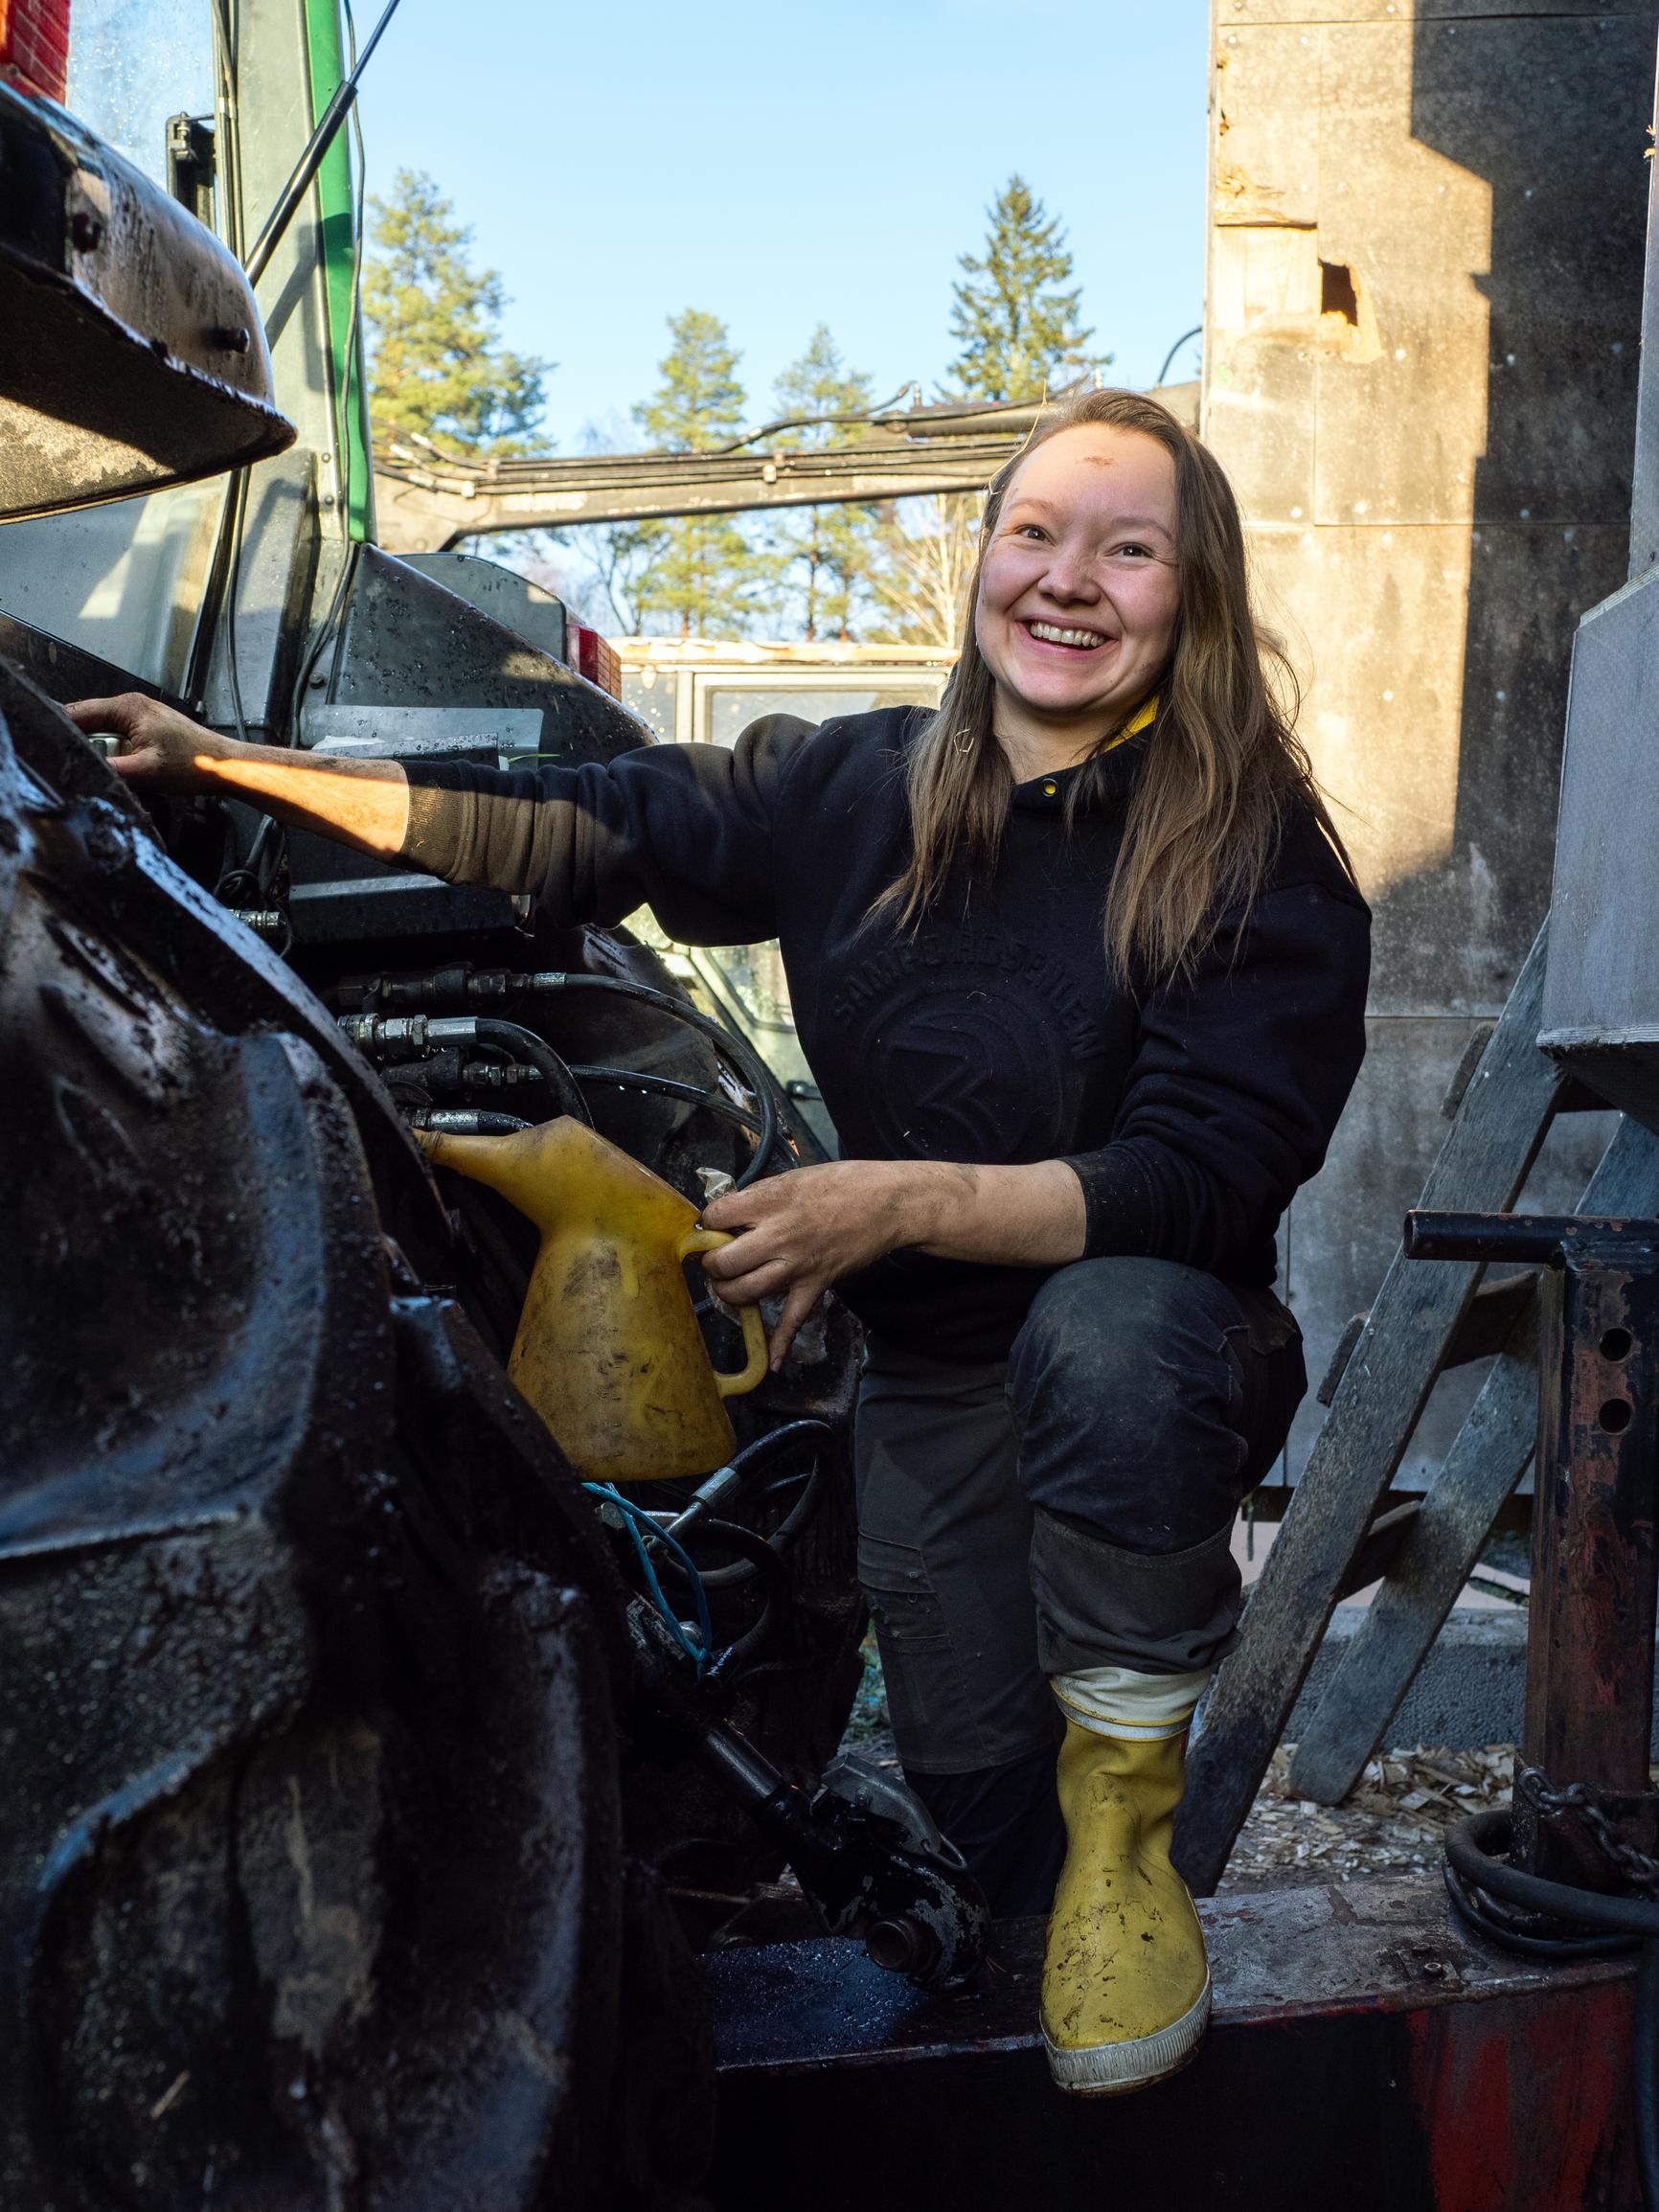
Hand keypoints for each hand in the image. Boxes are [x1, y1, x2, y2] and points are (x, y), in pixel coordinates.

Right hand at [63, 693, 235, 793]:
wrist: (224, 766)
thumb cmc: (194, 763)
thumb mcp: (147, 770)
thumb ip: (112, 769)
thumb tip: (84, 772)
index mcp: (127, 706)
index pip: (78, 712)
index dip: (63, 730)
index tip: (52, 748)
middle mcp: (131, 705)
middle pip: (88, 723)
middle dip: (84, 745)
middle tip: (88, 766)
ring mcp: (139, 716)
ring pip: (102, 734)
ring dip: (102, 752)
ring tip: (115, 768)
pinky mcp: (146, 729)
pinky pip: (118, 740)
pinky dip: (116, 754)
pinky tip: (126, 767)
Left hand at [700, 1160, 942, 1369]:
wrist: (888, 1203)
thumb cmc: (843, 1182)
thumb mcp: (794, 1177)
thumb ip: (760, 1196)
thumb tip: (732, 1213)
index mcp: (769, 1202)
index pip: (715, 1217)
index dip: (708, 1223)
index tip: (713, 1226)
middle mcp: (778, 1235)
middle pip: (724, 1261)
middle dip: (712, 1264)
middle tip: (717, 1260)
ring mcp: (796, 1265)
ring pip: (747, 1291)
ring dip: (729, 1293)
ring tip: (730, 1285)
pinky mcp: (815, 1284)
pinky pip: (794, 1319)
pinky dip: (782, 1343)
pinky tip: (772, 1362)